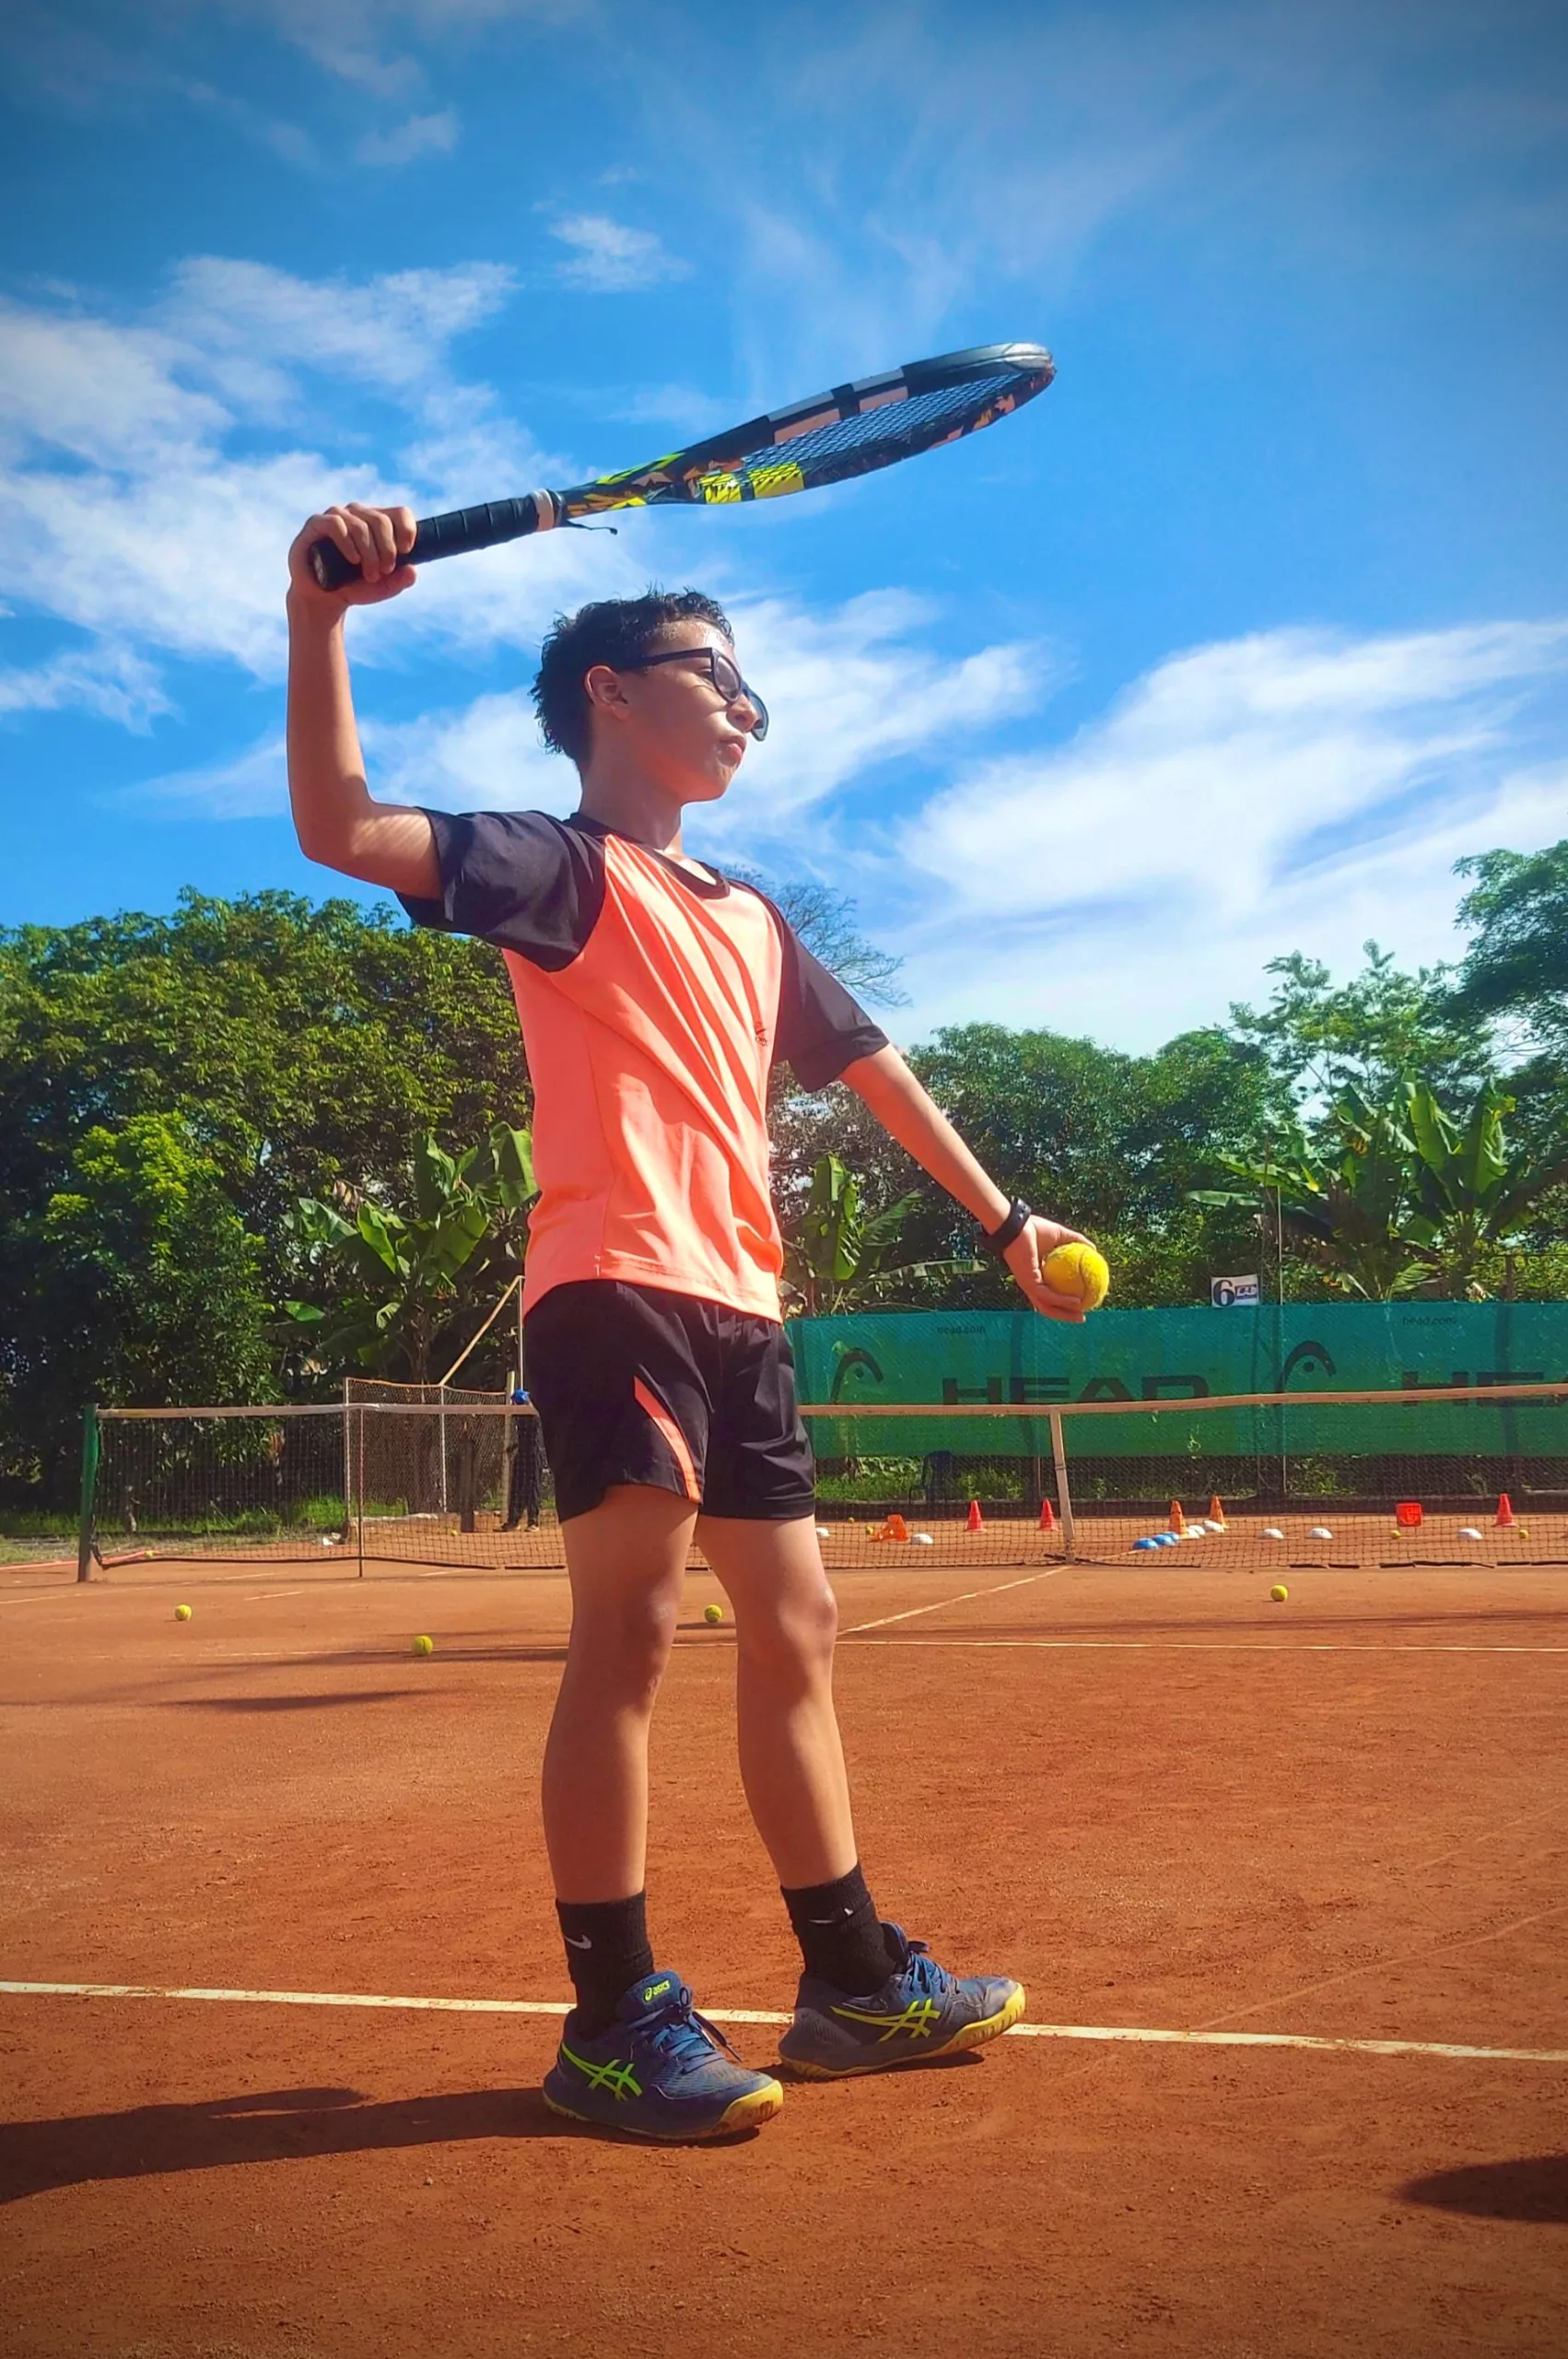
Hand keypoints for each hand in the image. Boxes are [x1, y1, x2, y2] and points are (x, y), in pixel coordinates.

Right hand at [287, 503, 417, 612]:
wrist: (324, 597)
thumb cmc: (356, 587)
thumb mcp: (383, 587)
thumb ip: (400, 580)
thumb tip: (412, 572)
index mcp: (379, 523)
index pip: (400, 513)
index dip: (407, 528)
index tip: (406, 551)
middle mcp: (359, 514)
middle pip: (381, 521)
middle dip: (387, 549)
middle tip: (385, 571)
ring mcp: (338, 516)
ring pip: (360, 525)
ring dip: (369, 553)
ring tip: (370, 575)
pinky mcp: (317, 523)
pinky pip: (336, 524)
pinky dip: (347, 543)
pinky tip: (354, 560)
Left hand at [1003, 1213, 1091, 1322]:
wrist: (1017, 1226)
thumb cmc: (1033, 1228)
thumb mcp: (1060, 1235)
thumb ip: (1076, 1241)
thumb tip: (1094, 1249)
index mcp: (1037, 1274)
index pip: (1051, 1293)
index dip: (1065, 1300)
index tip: (1083, 1301)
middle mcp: (1031, 1283)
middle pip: (1049, 1305)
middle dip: (1065, 1314)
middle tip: (1082, 1316)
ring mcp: (1029, 1285)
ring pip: (1048, 1306)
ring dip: (1064, 1314)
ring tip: (1081, 1316)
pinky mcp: (1029, 1283)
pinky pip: (1049, 1296)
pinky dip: (1063, 1301)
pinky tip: (1077, 1302)